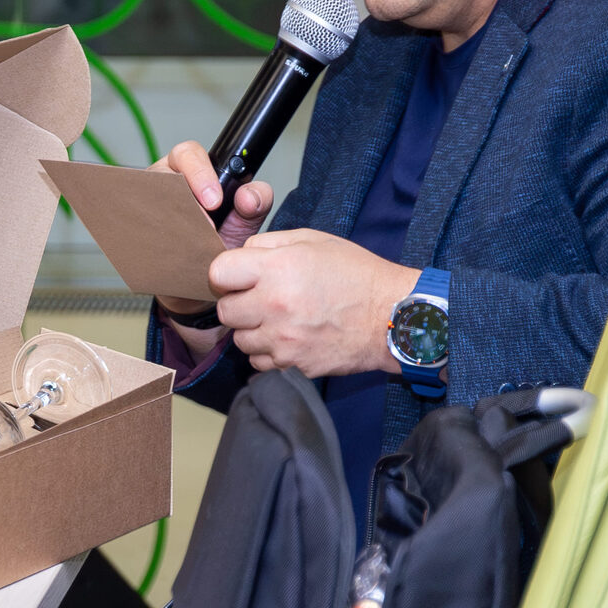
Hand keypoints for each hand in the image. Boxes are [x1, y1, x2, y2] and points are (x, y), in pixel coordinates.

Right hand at [151, 140, 272, 315]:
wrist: (202, 285)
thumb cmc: (221, 246)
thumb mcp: (244, 224)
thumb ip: (256, 203)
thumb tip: (247, 195)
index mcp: (195, 172)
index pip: (189, 154)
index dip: (200, 173)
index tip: (215, 200)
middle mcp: (167, 182)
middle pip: (163, 171)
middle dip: (183, 195)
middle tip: (205, 223)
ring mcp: (147, 204)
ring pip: (146, 197)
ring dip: (165, 217)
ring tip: (186, 240)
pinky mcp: (135, 228)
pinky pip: (133, 224)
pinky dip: (148, 236)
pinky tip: (164, 250)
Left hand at [209, 229, 420, 377]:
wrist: (390, 317)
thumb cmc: (355, 274)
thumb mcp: (312, 241)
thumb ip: (268, 244)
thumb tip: (239, 256)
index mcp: (276, 269)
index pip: (218, 274)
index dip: (226, 273)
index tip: (239, 276)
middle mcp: (274, 306)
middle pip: (224, 311)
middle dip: (237, 303)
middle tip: (259, 298)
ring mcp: (283, 341)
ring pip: (239, 340)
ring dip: (251, 330)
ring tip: (277, 319)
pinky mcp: (293, 366)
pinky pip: (259, 362)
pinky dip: (267, 353)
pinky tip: (287, 339)